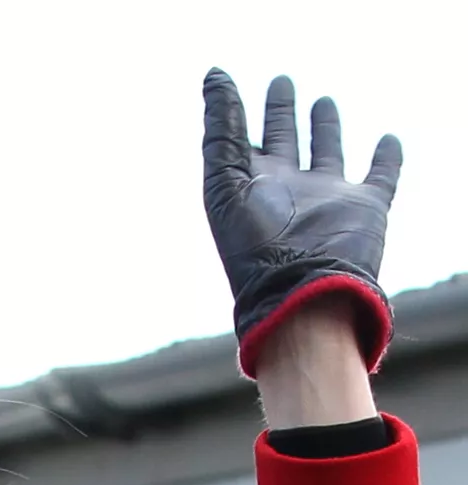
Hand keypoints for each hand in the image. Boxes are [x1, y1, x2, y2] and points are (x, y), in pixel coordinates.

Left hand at [202, 70, 400, 376]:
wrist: (303, 292)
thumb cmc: (257, 243)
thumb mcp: (226, 179)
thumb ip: (222, 127)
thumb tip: (214, 74)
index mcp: (250, 186)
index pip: (243, 139)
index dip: (237, 110)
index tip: (228, 81)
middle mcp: (287, 189)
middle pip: (284, 140)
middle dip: (282, 113)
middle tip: (281, 83)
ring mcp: (326, 198)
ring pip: (327, 153)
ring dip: (325, 127)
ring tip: (323, 101)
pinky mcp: (364, 208)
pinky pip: (380, 177)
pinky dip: (387, 157)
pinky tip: (388, 140)